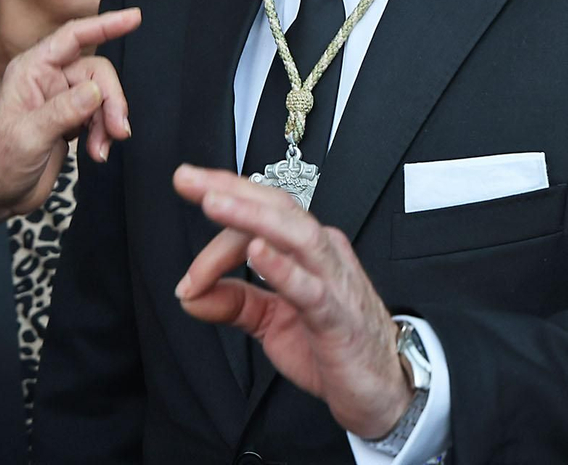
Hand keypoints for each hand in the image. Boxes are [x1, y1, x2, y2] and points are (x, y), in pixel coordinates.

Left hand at [0, 8, 140, 217]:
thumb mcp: (28, 136)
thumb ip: (62, 111)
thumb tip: (97, 91)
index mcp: (32, 70)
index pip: (73, 37)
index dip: (105, 25)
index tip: (135, 17)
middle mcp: (49, 79)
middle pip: (97, 73)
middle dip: (112, 100)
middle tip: (118, 130)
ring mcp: (61, 100)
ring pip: (103, 97)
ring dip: (109, 123)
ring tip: (101, 149)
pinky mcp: (71, 121)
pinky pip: (100, 117)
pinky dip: (105, 134)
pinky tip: (97, 154)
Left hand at [172, 165, 412, 438]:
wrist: (381, 390)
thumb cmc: (333, 347)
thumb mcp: (271, 321)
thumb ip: (233, 302)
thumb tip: (188, 294)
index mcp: (307, 249)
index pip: (257, 225)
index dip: (215, 242)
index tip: (186, 279)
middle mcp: (323, 253)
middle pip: (276, 208)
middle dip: (229, 189)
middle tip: (186, 178)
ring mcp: (334, 280)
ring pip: (294, 234)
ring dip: (250, 215)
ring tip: (213, 202)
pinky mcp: (338, 316)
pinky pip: (310, 286)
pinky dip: (282, 267)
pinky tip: (257, 252)